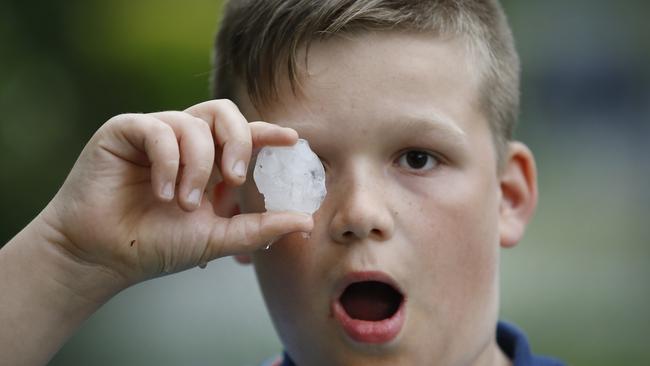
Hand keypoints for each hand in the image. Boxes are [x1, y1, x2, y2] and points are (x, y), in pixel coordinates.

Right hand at [41, 99, 312, 287]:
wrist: (105, 256)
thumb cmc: (159, 246)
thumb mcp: (218, 238)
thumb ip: (261, 228)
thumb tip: (306, 222)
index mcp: (209, 163)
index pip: (244, 135)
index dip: (268, 131)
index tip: (292, 139)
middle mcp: (185, 143)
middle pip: (223, 112)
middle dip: (237, 141)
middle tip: (234, 177)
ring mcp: (156, 134)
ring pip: (193, 124)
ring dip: (196, 167)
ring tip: (183, 203)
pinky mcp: (125, 131)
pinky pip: (158, 130)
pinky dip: (167, 162)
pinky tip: (161, 192)